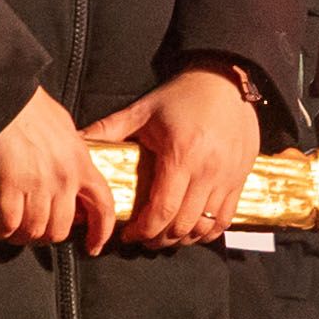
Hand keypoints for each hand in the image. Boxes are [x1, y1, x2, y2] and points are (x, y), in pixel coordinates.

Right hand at [0, 84, 113, 246]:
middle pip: (60, 228)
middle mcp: (64, 179)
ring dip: (20, 234)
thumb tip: (67, 167)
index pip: (102, 204)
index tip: (94, 245)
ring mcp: (39, 186)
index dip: (100, 230)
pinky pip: (8, 225)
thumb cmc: (29, 107)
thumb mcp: (64, 128)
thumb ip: (70, 153)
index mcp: (81, 162)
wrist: (2, 97)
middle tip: (30, 229)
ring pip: (34, 231)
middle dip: (45, 235)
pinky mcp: (11, 189)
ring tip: (8, 227)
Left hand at [88, 68, 265, 248]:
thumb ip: (108, 129)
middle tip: (144, 237)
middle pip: (182, 224)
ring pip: (205, 226)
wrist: (226, 79)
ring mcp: (228, 175)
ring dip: (183, 238)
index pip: (161, 211)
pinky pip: (227, 218)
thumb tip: (76, 141)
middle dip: (159, 239)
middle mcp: (208, 169)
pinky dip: (209, 230)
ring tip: (167, 234)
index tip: (128, 234)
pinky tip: (194, 228)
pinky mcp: (242, 176)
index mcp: (181, 154)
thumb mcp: (142, 111)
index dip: (142, 231)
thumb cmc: (181, 96)